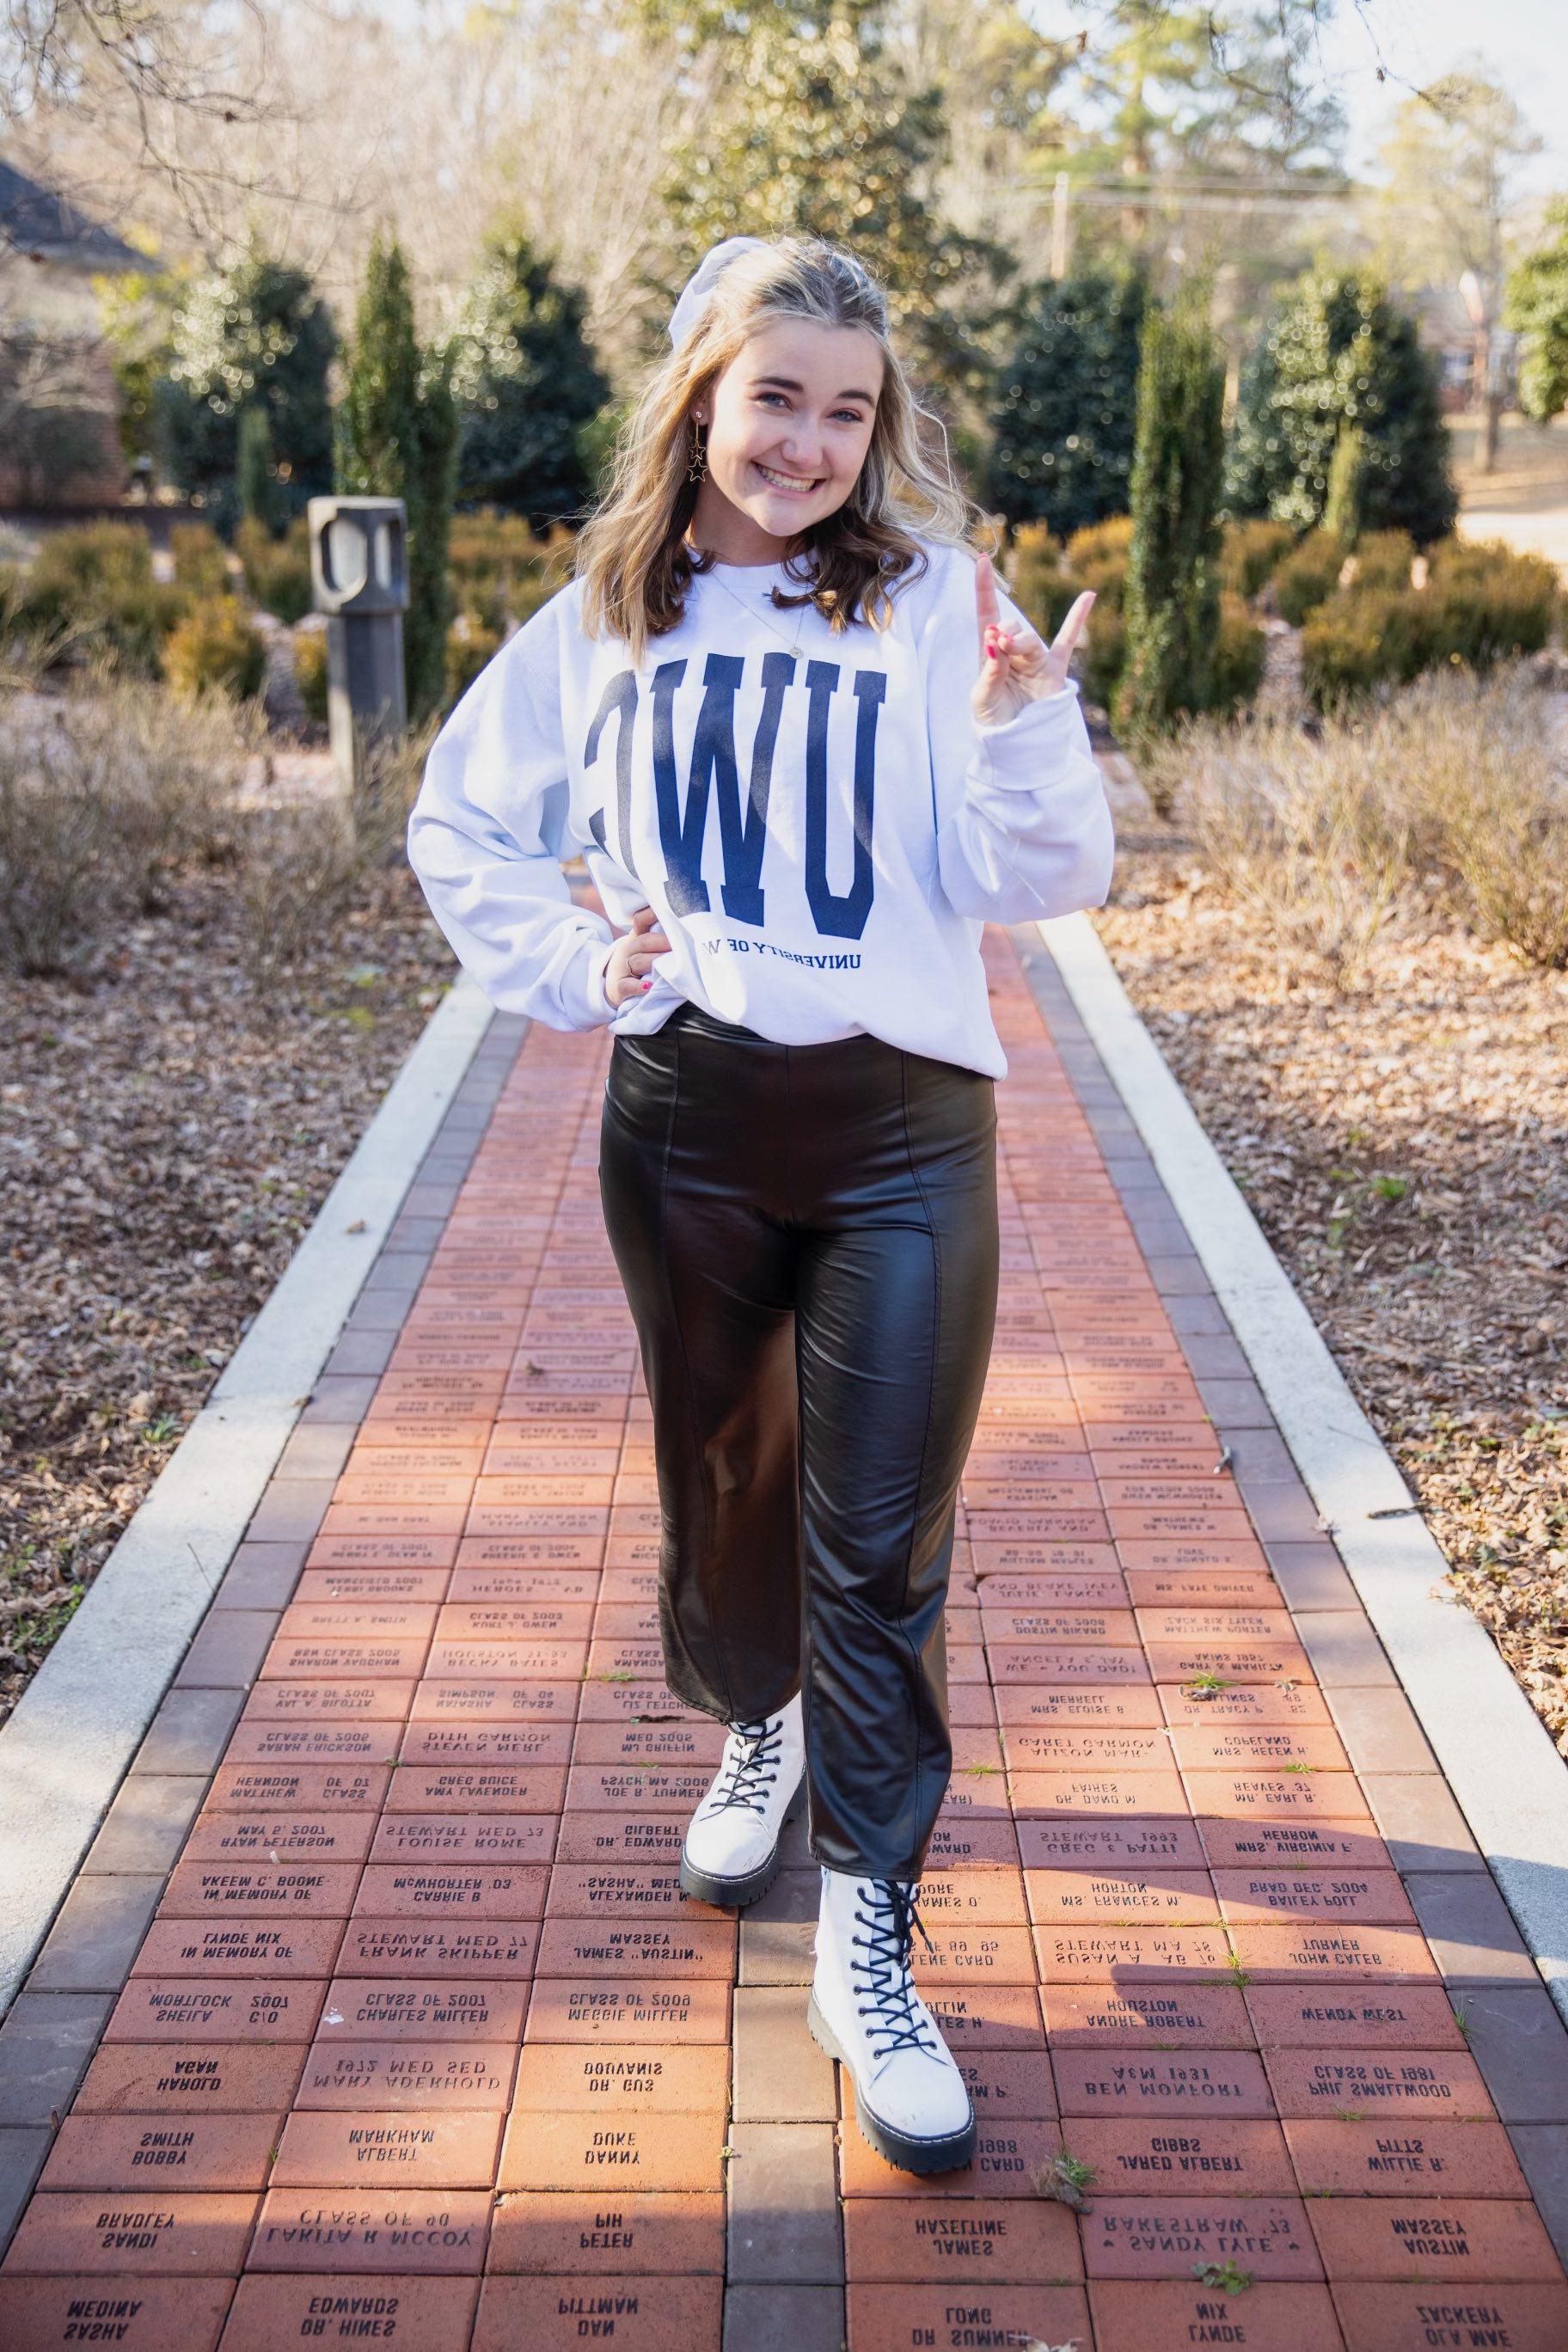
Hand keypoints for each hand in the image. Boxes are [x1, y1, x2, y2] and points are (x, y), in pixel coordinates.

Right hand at [604, 903, 671, 1006]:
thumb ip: (662, 939)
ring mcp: (622, 969)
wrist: (610, 986)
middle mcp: (629, 950)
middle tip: (680, 945)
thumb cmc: (638, 965)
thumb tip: (689, 930)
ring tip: (671, 965)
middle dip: (663, 942)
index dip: (652, 914)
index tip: (669, 910)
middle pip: (644, 942)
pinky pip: (626, 985)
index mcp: (637, 938)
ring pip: (637, 962)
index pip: (641, 921)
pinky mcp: (618, 988)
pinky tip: (648, 986)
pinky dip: (637, 986)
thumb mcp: (645, 949)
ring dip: (654, 962)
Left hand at [971, 551, 1095, 725]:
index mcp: (991, 653)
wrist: (1014, 745)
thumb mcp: (982, 698)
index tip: (980, 561)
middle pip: (1011, 628)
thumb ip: (989, 671)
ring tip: (1009, 649)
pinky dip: (1077, 618)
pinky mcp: (1055, 671)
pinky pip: (1068, 641)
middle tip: (997, 645)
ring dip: (1020, 641)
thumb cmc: (993, 720)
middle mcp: (1014, 652)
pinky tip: (1088, 596)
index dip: (983, 589)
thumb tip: (996, 640)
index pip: (987, 614)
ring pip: (1032, 639)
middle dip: (1003, 634)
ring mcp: (1035, 660)